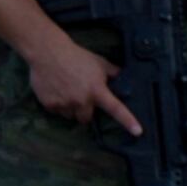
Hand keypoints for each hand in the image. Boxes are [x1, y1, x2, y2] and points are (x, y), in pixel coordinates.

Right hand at [26, 31, 140, 133]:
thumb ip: (112, 72)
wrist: (48, 53)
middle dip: (84, 111)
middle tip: (80, 98)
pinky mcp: (49, 105)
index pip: (116, 108)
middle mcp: (82, 101)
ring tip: (65, 92)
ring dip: (70, 109)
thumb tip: (122, 77)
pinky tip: (55, 91)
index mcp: (97, 90)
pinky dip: (56, 104)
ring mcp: (65, 104)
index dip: (128, 121)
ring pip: (70, 115)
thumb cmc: (77, 56)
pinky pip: (56, 111)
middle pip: (86, 118)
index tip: (138, 132)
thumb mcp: (99, 62)